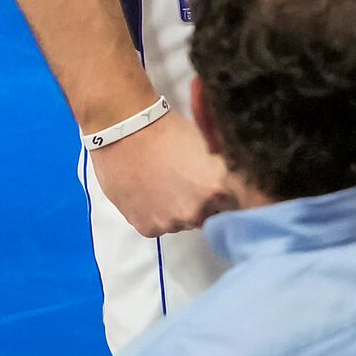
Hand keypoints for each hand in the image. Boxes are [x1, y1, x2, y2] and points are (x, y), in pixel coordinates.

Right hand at [90, 108, 236, 238]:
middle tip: (182, 183)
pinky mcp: (146, 227)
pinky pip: (157, 225)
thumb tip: (222, 183)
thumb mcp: (203, 146)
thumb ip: (214, 172)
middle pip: (206, 216)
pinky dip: (153, 213)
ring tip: (159, 185)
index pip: (232, 203)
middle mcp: (196, 212)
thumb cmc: (165, 129)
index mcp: (215, 189)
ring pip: (180, 222)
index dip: (223, 193)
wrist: (124, 130)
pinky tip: (145, 192)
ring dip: (174, 209)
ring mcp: (170, 223)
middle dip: (199, 203)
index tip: (213, 186)